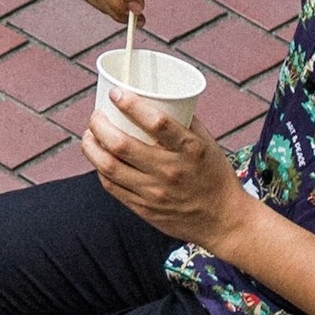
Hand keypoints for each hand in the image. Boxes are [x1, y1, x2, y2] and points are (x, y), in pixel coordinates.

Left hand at [81, 95, 247, 249]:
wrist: (224, 221)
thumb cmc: (215, 176)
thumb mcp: (208, 143)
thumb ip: (184, 120)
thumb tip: (159, 96)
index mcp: (190, 149)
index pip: (156, 122)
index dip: (130, 104)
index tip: (116, 93)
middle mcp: (170, 171)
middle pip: (121, 144)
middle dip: (99, 125)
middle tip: (96, 116)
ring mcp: (155, 193)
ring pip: (109, 167)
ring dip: (91, 147)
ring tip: (89, 136)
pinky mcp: (145, 209)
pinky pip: (112, 186)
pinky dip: (100, 169)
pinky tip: (99, 159)